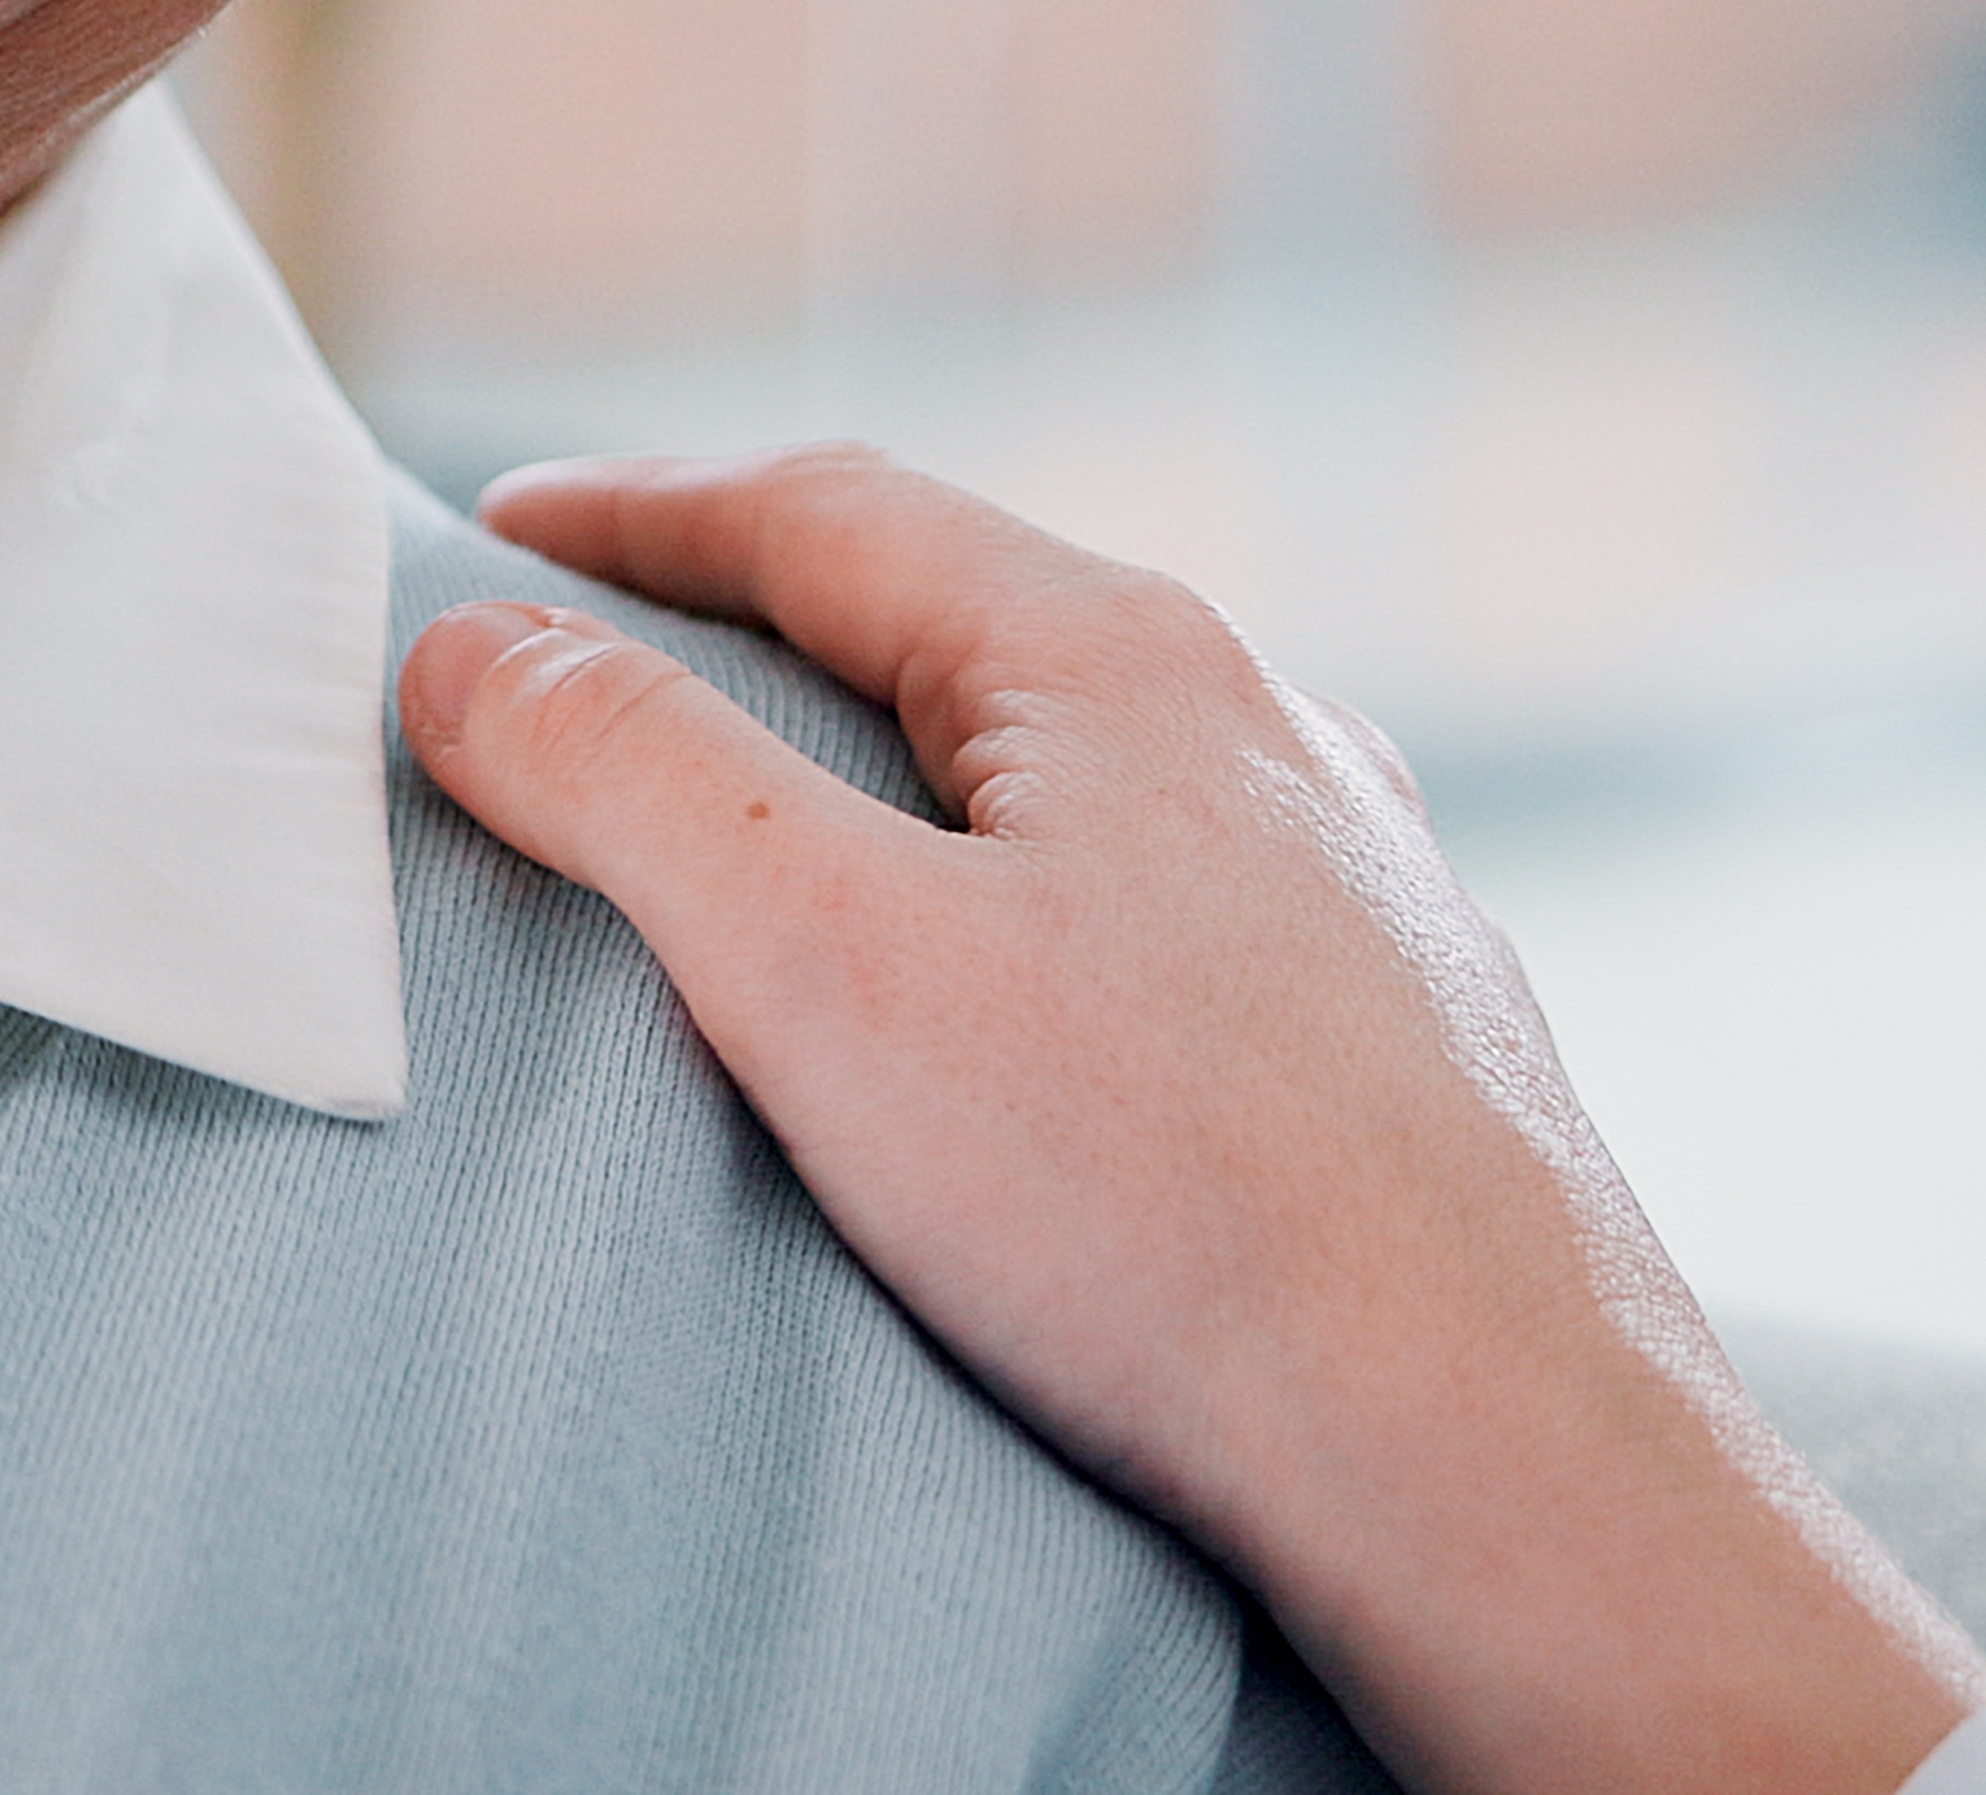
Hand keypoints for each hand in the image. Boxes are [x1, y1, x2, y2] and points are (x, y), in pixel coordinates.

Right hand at [404, 445, 1985, 1794]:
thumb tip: (473, 646)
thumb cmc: (1178, 1216)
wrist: (1512, 1474)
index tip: (493, 544)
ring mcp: (1363, 892)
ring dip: (912, 779)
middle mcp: (1273, 736)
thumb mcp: (823, 964)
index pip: (822, 511)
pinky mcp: (1409, 1049)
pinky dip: (1031, 913)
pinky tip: (1020, 1019)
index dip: (629, 518)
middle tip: (610, 674)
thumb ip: (629, 778)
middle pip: (961, 622)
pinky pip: (1172, 917)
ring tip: (796, 841)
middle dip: (767, 634)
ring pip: (1083, 776)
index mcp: (1127, 662)